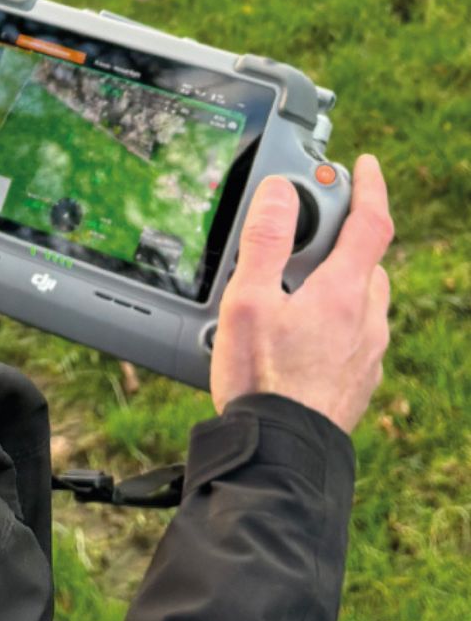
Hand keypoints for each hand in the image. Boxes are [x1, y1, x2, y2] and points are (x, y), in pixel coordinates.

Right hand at [211, 154, 393, 434]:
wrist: (282, 453)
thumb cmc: (263, 381)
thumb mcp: (248, 300)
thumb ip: (265, 241)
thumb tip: (280, 192)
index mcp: (345, 291)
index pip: (372, 223)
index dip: (370, 188)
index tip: (364, 167)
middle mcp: (368, 320)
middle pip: (367, 264)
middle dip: (341, 244)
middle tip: (301, 241)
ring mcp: (368, 355)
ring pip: (363, 303)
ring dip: (338, 287)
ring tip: (290, 298)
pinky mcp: (359, 384)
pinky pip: (354, 339)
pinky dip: (334, 326)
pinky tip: (299, 343)